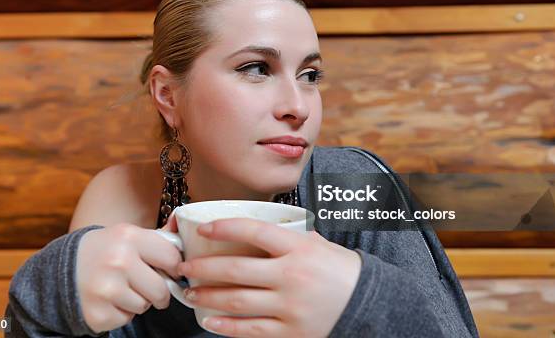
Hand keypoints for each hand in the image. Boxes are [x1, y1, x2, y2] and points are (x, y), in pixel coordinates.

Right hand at [76, 214, 181, 333]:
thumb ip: (158, 238)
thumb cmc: (105, 250)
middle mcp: (118, 261)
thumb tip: (184, 227)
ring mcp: (106, 289)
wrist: (62, 268)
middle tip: (148, 285)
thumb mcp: (127, 235)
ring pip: (144, 306)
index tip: (170, 270)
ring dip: (139, 301)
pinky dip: (121, 313)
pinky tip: (109, 299)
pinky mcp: (97, 313)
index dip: (174, 267)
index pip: (172, 258)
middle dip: (158, 291)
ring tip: (121, 288)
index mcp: (128, 236)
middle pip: (161, 289)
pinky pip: (126, 319)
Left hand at [176, 218, 361, 337]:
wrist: (370, 305)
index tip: (203, 228)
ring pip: (237, 301)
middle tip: (184, 267)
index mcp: (299, 248)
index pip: (254, 231)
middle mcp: (291, 276)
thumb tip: (257, 233)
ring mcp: (290, 306)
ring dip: (207, 297)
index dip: (224, 227)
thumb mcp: (319, 245)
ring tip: (190, 294)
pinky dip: (225, 327)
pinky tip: (209, 321)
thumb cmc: (342, 271)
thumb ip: (289, 239)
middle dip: (202, 268)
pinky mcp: (291, 332)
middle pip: (236, 269)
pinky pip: (250, 330)